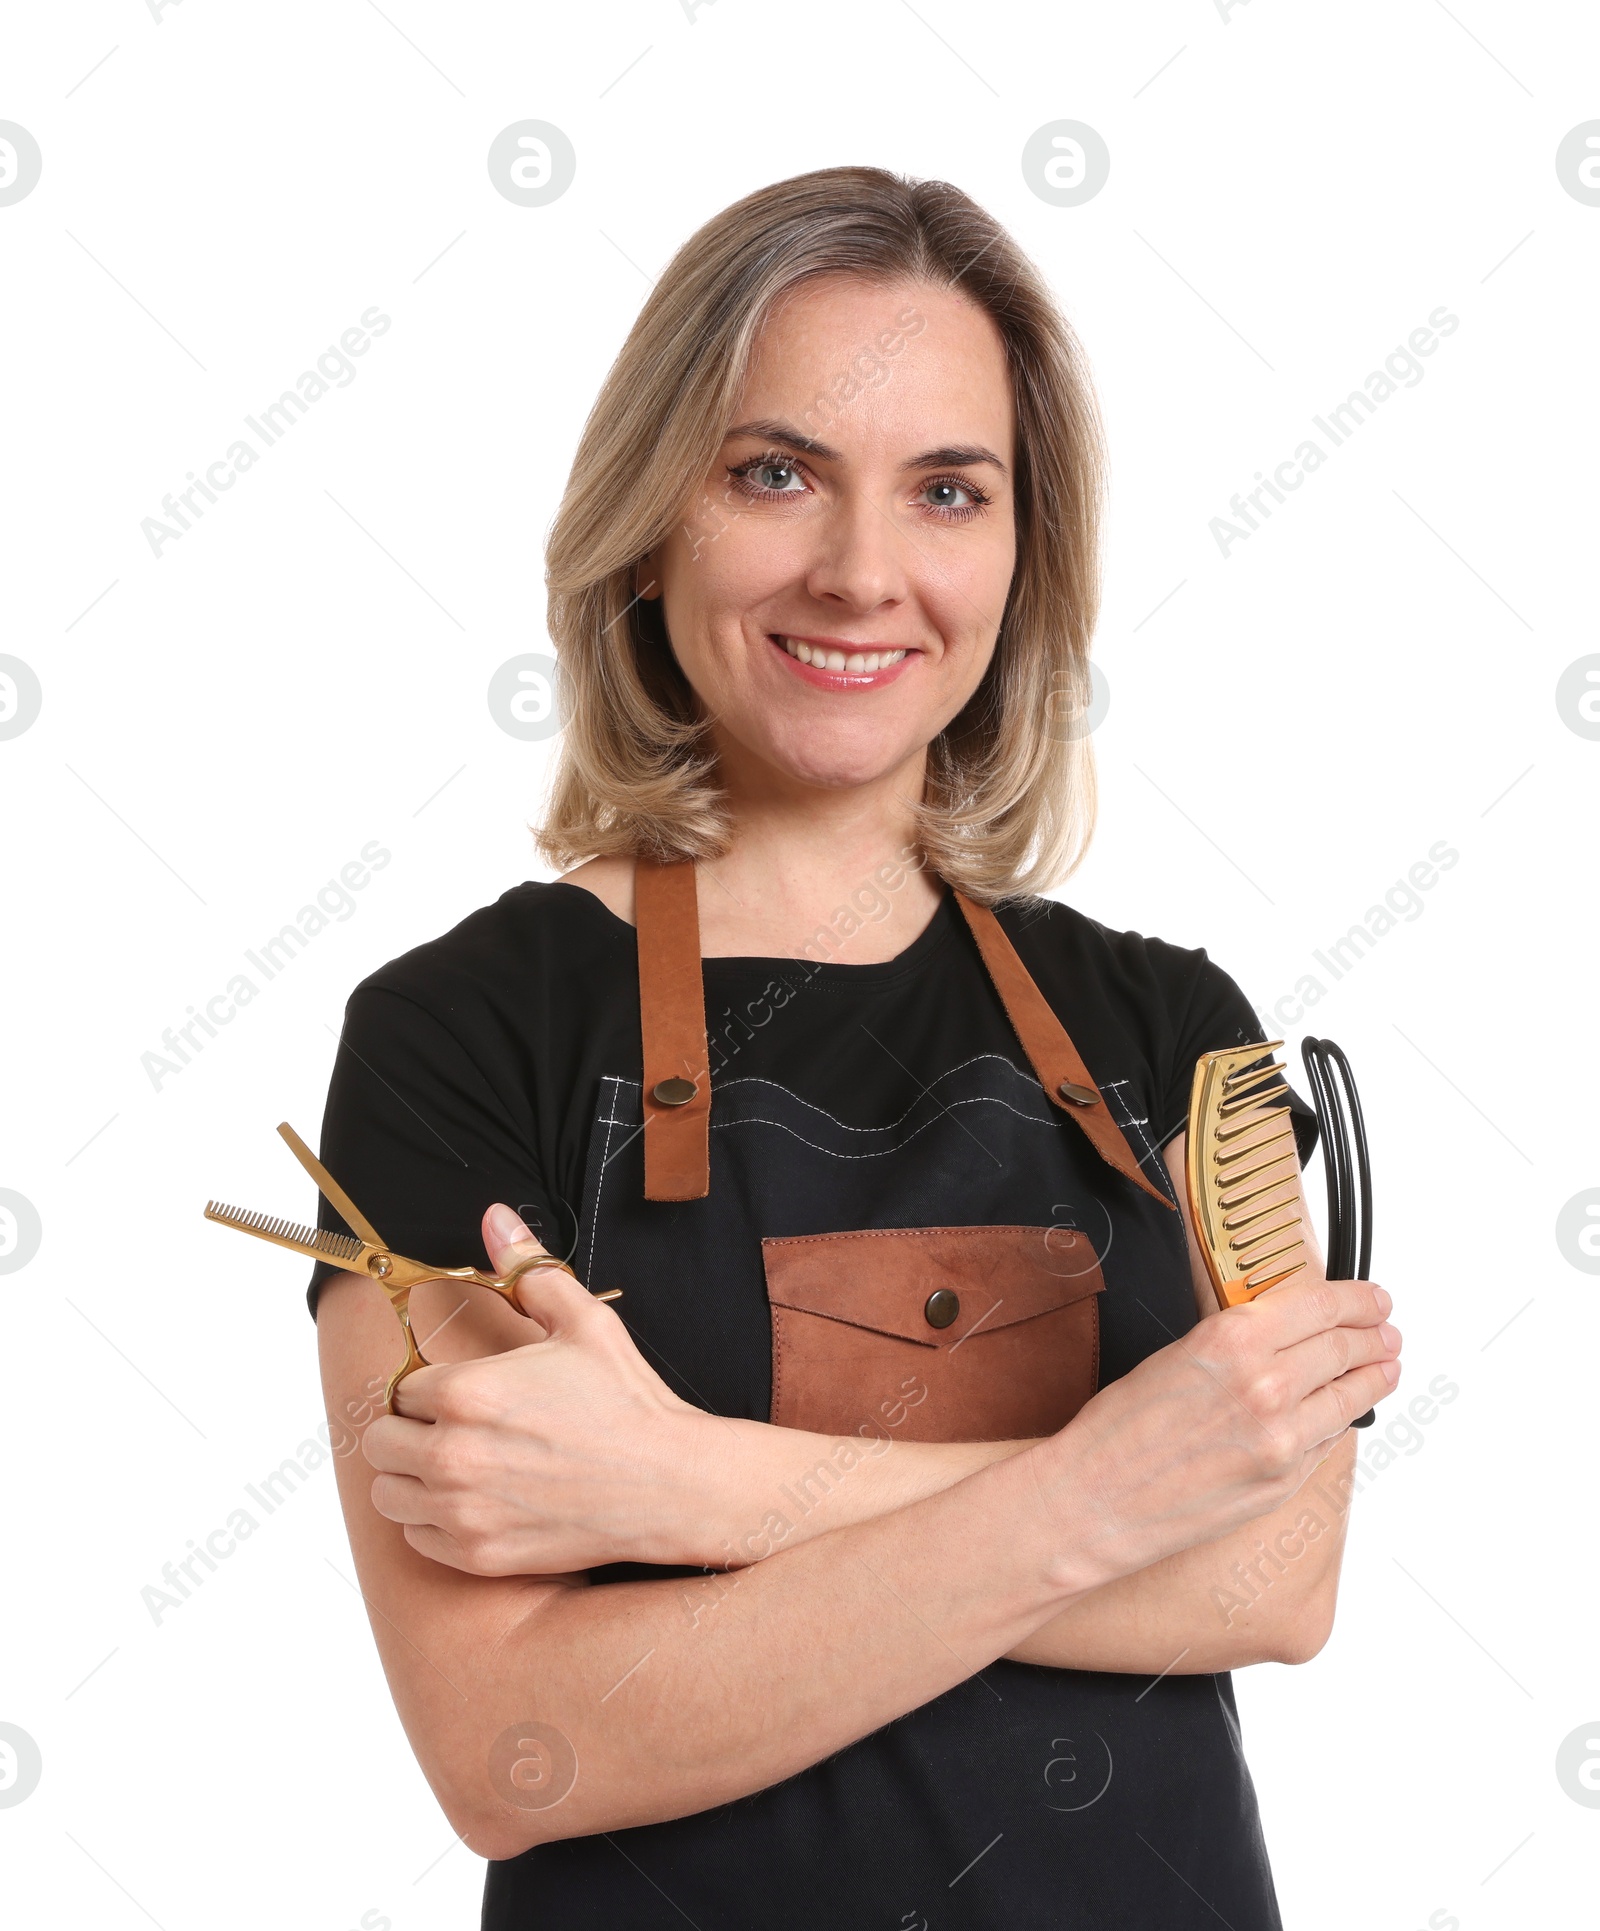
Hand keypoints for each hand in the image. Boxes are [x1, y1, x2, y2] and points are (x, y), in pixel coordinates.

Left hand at [362, 1205, 718, 1574]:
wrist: (669, 1484)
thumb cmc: (626, 1401)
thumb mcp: (582, 1321)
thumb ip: (527, 1268)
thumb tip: (495, 1217)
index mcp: (464, 1392)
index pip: (401, 1388)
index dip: (428, 1388)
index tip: (460, 1393)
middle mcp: (451, 1454)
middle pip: (379, 1441)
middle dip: (409, 1430)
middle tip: (454, 1429)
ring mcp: (461, 1511)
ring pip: (388, 1493)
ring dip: (412, 1478)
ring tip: (457, 1465)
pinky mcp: (477, 1555)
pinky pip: (417, 1538)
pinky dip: (433, 1522)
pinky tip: (475, 1501)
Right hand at [1038, 1274, 1399, 1588]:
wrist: (1096, 1498)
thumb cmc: (1120, 1429)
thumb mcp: (1178, 1354)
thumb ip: (1239, 1341)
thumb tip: (1289, 1332)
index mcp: (1234, 1338)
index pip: (1323, 1306)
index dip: (1360, 1300)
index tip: (1374, 1299)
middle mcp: (1267, 1384)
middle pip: (1347, 1349)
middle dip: (1374, 1337)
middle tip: (1386, 1331)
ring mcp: (1282, 1438)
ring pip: (1351, 1397)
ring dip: (1375, 1377)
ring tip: (1385, 1366)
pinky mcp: (1285, 1481)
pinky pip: (1328, 1440)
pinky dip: (1341, 1419)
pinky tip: (1343, 1410)